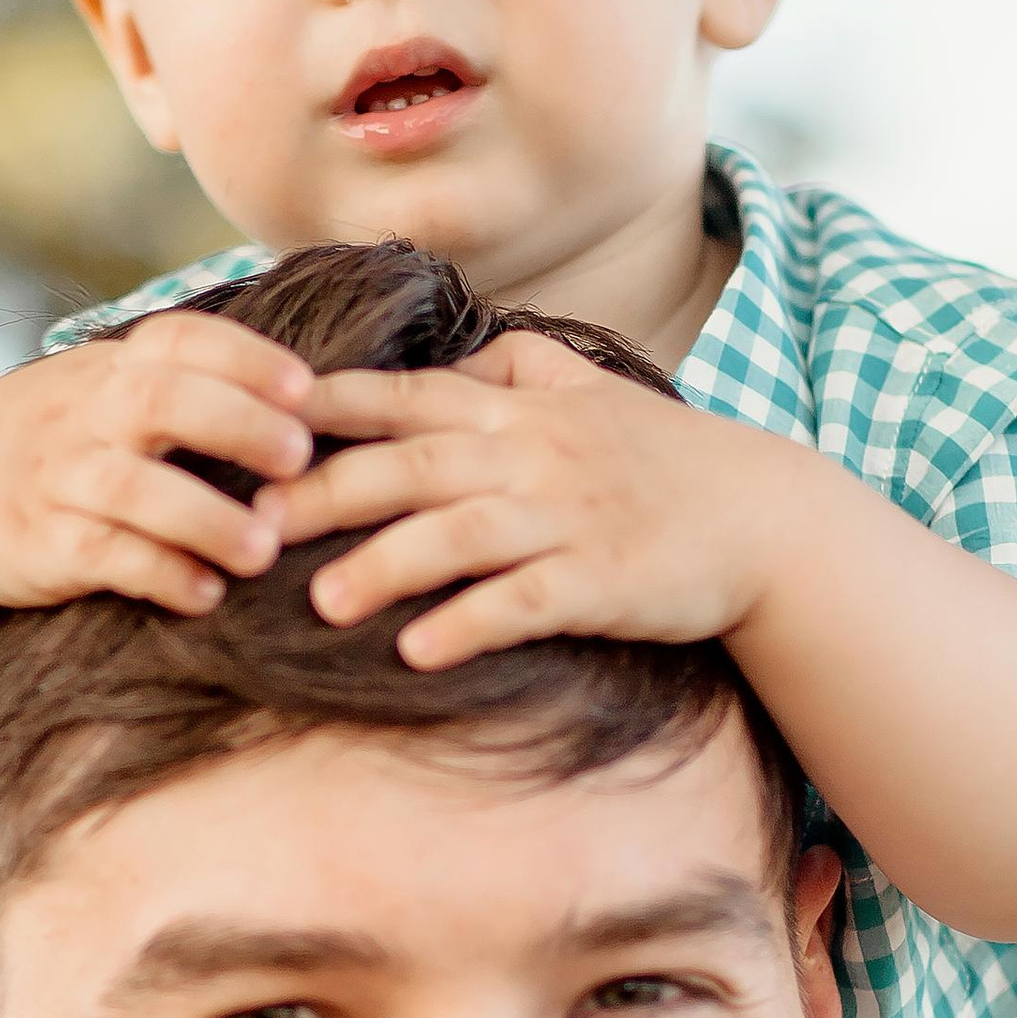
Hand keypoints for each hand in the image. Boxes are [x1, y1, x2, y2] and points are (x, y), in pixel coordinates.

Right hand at [0, 316, 315, 617]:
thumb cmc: (51, 439)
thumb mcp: (99, 391)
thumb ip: (180, 385)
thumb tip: (307, 398)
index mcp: (109, 369)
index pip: (181, 340)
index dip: (245, 358)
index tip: (306, 388)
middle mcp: (83, 414)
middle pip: (162, 400)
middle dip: (238, 426)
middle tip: (300, 460)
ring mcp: (57, 477)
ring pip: (133, 486)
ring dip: (204, 517)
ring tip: (263, 551)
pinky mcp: (38, 542)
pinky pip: (102, 555)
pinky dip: (157, 573)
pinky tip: (204, 594)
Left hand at [267, 333, 786, 664]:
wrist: (764, 516)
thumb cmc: (666, 461)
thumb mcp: (589, 396)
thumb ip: (514, 374)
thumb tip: (446, 364)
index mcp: (517, 413)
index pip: (405, 398)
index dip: (326, 409)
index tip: (252, 423)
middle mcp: (532, 455)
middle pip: (409, 468)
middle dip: (325, 496)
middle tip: (253, 531)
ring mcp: (567, 518)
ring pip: (458, 534)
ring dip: (386, 566)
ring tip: (325, 604)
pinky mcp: (602, 580)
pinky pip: (524, 601)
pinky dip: (470, 624)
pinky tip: (421, 653)